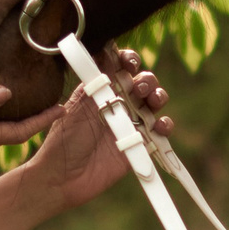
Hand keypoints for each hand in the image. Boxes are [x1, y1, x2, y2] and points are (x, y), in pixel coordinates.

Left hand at [25, 47, 171, 212]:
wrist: (63, 177)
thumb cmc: (63, 140)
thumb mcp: (76, 106)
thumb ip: (94, 82)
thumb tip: (107, 52)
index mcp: (102, 91)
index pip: (122, 67)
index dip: (130, 61)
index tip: (130, 63)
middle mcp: (118, 104)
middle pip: (143, 83)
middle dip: (146, 79)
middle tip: (138, 87)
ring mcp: (131, 124)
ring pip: (154, 103)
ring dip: (158, 96)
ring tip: (152, 101)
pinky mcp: (140, 145)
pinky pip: (161, 131)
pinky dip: (166, 125)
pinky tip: (160, 125)